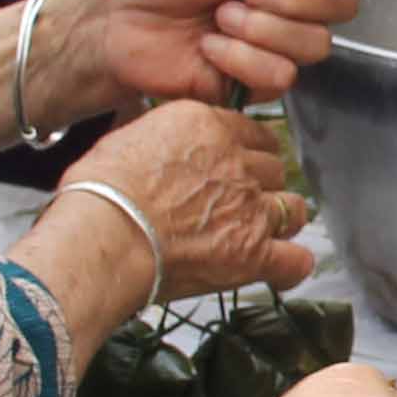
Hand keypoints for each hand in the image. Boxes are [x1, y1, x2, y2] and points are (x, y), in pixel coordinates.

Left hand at [46, 0, 363, 110]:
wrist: (111, 25)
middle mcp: (288, 1)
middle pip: (341, 6)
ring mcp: (274, 43)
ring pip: (315, 45)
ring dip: (260, 29)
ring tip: (216, 19)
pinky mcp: (256, 82)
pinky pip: (281, 75)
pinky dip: (242, 59)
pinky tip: (209, 49)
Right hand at [77, 100, 311, 297]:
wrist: (105, 234)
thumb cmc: (101, 192)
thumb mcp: (129, 138)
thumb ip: (164, 140)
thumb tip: (164, 150)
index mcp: (207, 126)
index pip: (251, 132)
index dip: (247, 152)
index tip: (239, 165)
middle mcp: (236, 161)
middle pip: (273, 170)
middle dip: (261, 186)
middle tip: (240, 203)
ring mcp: (250, 207)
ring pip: (292, 208)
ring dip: (281, 220)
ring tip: (263, 233)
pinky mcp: (253, 252)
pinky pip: (295, 260)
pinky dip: (292, 267)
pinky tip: (282, 271)